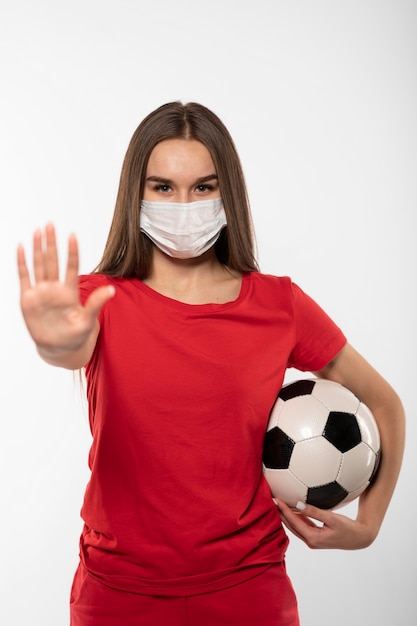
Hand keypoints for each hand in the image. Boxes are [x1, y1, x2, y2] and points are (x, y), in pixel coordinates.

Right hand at [17, 224, 113, 364]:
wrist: (59, 349)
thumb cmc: (75, 335)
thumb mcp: (88, 321)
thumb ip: (96, 304)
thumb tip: (112, 290)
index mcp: (69, 292)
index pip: (71, 267)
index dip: (72, 252)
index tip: (73, 236)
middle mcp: (55, 288)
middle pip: (52, 261)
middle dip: (51, 243)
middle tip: (51, 224)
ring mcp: (41, 292)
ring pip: (39, 265)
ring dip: (38, 248)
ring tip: (39, 231)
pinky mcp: (28, 299)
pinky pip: (24, 277)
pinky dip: (22, 263)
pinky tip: (21, 248)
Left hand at [274, 498, 375, 549]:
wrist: (359, 538)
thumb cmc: (347, 528)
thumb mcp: (332, 518)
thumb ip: (314, 512)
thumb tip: (298, 504)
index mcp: (313, 538)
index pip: (294, 522)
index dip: (283, 510)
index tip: (276, 499)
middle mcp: (310, 541)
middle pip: (291, 526)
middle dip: (281, 514)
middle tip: (272, 500)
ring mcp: (313, 540)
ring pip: (295, 527)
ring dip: (287, 516)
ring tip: (279, 504)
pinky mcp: (316, 537)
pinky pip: (302, 527)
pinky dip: (296, 518)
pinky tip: (292, 510)